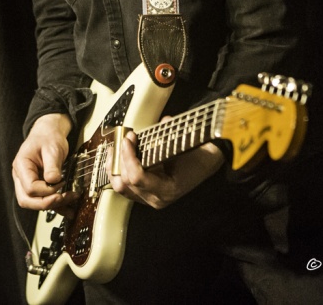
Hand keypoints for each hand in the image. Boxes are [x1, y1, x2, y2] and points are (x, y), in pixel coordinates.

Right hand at [12, 113, 78, 214]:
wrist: (49, 133)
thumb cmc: (48, 137)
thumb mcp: (52, 148)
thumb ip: (52, 165)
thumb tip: (54, 182)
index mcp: (21, 166)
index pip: (30, 187)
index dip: (46, 190)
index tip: (61, 182)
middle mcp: (21, 177)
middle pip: (26, 200)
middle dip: (46, 203)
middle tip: (63, 198)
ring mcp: (27, 183)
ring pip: (34, 203)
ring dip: (52, 206)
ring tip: (70, 201)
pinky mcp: (37, 186)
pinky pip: (43, 200)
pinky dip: (55, 206)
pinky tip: (68, 208)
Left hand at [108, 122, 224, 209]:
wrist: (207, 163)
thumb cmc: (199, 155)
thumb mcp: (187, 144)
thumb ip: (172, 134)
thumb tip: (162, 122)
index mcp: (167, 189)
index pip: (138, 177)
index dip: (129, 156)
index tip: (128, 138)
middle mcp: (156, 199)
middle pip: (125, 182)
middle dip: (120, 158)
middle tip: (122, 139)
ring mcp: (149, 199)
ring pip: (121, 186)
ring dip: (115, 166)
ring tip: (117, 148)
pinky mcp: (144, 194)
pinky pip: (124, 186)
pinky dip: (118, 171)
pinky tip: (118, 158)